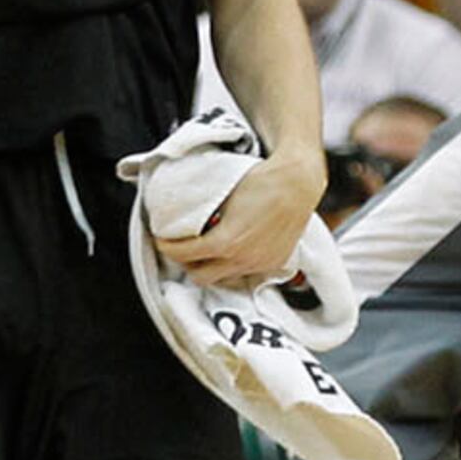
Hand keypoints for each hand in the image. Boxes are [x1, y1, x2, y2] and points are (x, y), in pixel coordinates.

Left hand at [157, 149, 324, 287]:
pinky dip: (234, 266)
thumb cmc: (262, 181)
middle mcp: (242, 259)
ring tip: (206, 252)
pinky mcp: (274, 262)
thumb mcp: (223, 194)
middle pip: (200, 276)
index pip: (184, 254)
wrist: (298, 182)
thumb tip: (185, 217)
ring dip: (211, 267)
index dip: (167, 248)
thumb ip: (203, 213)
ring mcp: (260, 263)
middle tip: (181, 248)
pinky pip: (246, 274)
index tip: (162, 240)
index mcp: (225, 242)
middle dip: (186, 263)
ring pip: (224, 279)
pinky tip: (231, 252)